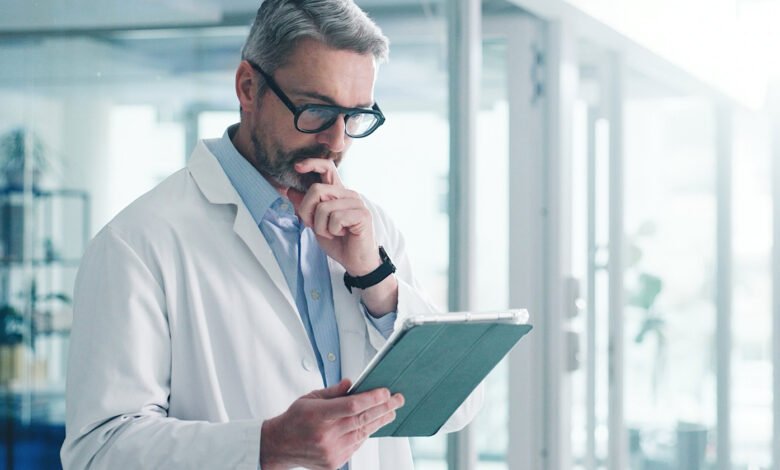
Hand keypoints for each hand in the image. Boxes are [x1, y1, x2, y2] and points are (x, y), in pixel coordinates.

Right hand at [260, 379, 403, 469]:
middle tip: (398, 399)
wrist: (279, 446)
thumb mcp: (310, 398)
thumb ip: (333, 391)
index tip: (385, 392)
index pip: (352, 406)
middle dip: (384, 407)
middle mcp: (325, 435)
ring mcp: (331, 451)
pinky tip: (373, 424)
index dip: (372, 398)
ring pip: (363, 433)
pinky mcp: (334, 462)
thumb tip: (353, 383)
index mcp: (318, 415)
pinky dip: (366, 433)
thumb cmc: (295, 419)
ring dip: (379, 421)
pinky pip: (356, 445)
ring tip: (391, 411)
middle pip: (362, 419)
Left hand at [287, 159, 380, 275]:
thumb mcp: (315, 224)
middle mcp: (348, 193)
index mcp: (337, 192)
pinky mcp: (362, 214)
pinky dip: (332, 231)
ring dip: (321, 226)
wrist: (355, 262)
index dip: (312, 163)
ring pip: (323, 207)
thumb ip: (305, 208)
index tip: (297, 167)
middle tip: (314, 226)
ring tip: (333, 233)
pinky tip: (342, 234)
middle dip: (307, 211)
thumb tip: (290, 191)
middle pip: (316, 190)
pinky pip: (335, 218)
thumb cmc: (339, 242)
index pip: (327, 167)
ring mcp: (356, 203)